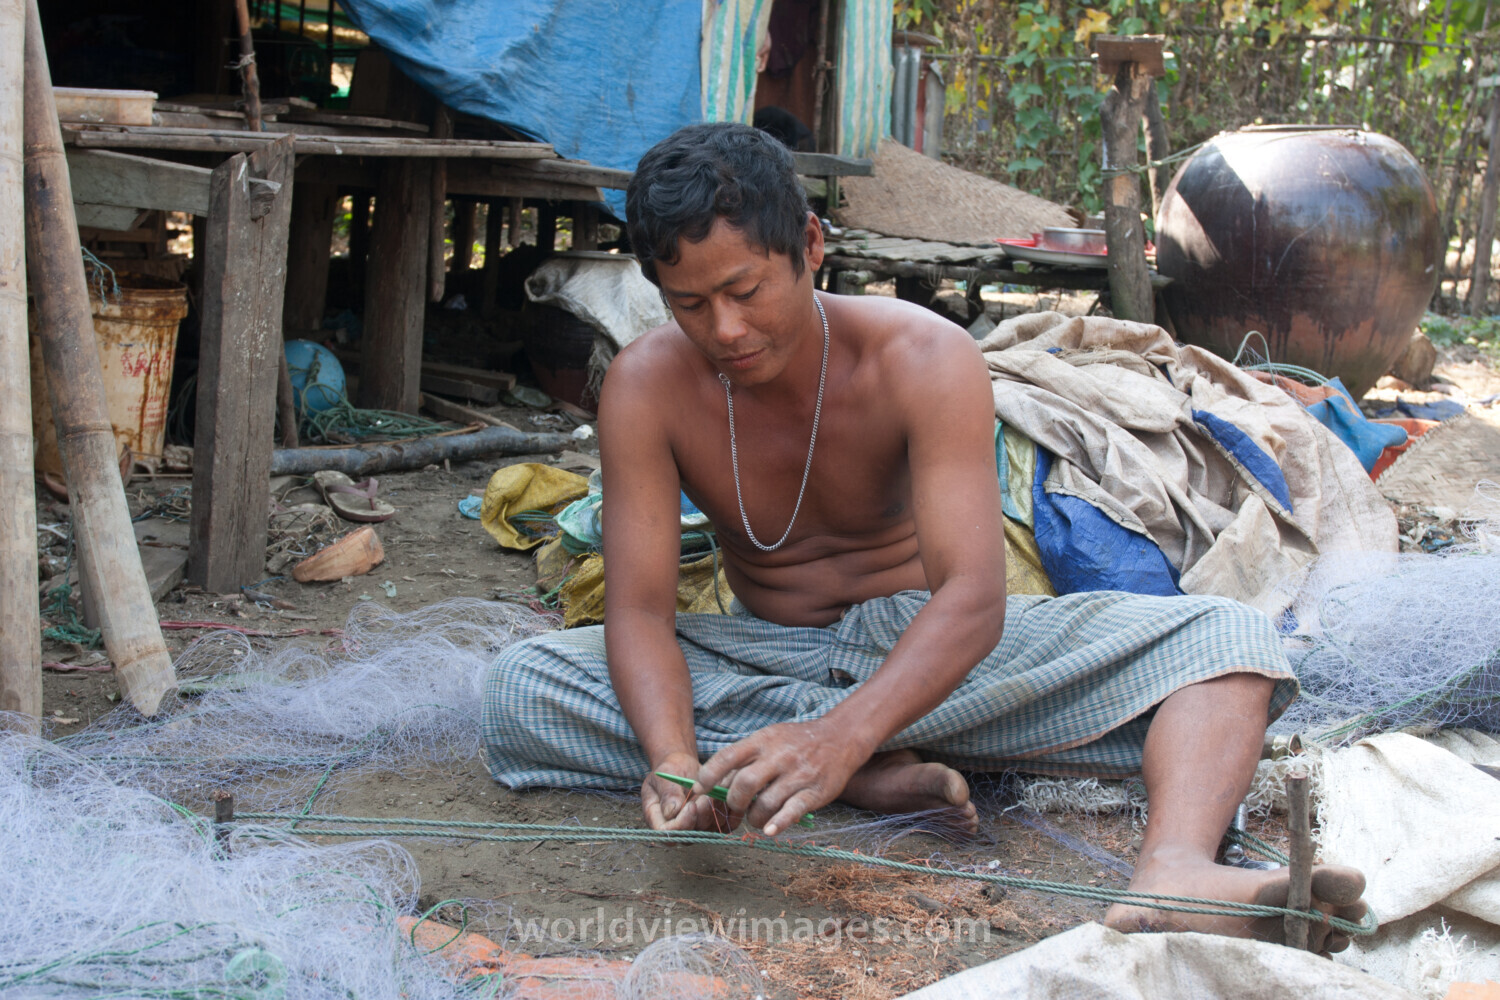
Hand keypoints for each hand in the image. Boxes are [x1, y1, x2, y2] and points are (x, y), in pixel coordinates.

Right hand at [640, 751, 742, 831]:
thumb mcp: (664, 776)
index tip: (691, 805)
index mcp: (657, 819)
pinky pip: (723, 825)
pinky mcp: (711, 824)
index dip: (681, 824)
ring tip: (718, 789)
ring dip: (715, 810)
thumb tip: (672, 812)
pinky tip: (726, 793)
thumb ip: (667, 793)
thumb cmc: (670, 769)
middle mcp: (676, 829)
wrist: (683, 766)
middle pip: (690, 835)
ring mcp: (694, 828)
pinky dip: (728, 810)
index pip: (668, 834)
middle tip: (708, 795)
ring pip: (708, 831)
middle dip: (702, 815)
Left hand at [696, 719, 872, 836]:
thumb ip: (745, 759)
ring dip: (755, 818)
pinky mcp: (815, 792)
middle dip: (733, 802)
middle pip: (744, 784)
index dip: (708, 776)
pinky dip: (779, 824)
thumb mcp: (769, 739)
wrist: (840, 737)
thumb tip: (716, 784)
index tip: (699, 790)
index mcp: (763, 742)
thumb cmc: (795, 742)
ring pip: (766, 803)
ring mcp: (798, 775)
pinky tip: (771, 831)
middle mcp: (778, 757)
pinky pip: (793, 811)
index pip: (727, 757)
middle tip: (735, 809)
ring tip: (757, 819)